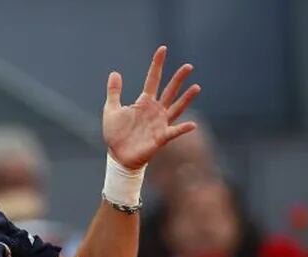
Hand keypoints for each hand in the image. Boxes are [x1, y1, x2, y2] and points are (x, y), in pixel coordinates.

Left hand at [103, 46, 201, 169]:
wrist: (118, 156)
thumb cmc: (116, 134)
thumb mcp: (111, 110)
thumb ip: (114, 92)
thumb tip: (115, 72)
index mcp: (144, 102)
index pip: (153, 79)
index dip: (157, 64)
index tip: (163, 49)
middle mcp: (155, 110)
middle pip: (169, 91)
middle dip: (178, 79)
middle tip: (188, 66)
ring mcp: (160, 123)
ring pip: (176, 107)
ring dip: (186, 99)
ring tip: (196, 87)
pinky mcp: (161, 137)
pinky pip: (174, 132)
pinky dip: (183, 129)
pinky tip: (192, 124)